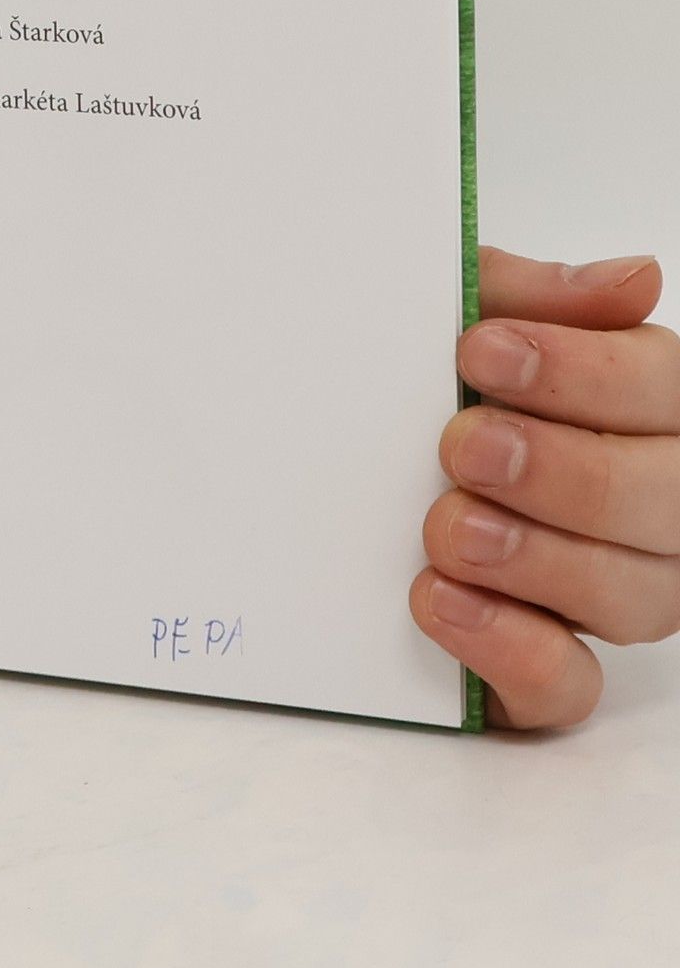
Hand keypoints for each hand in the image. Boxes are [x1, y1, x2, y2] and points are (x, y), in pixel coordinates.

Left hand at [411, 245, 677, 726]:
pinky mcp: (541, 668)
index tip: (481, 350)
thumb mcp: (462, 322)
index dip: (587, 373)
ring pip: (631, 597)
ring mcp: (604, 591)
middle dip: (563, 471)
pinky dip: (510, 650)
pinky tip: (440, 600)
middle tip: (463, 444)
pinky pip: (566, 688)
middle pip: (665, 502)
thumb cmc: (425, 385)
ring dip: (537, 559)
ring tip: (448, 526)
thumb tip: (631, 280)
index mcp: (644, 409)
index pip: (666, 391)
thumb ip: (526, 296)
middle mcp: (648, 508)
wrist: (322, 463)